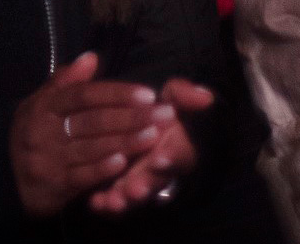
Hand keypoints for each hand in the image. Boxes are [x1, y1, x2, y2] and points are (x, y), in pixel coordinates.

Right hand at [11, 53, 186, 217]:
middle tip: (163, 114)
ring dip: (126, 141)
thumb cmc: (32, 134)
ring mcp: (48, 159)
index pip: (83, 95)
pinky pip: (83, 176)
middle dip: (131, 117)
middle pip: (92, 121)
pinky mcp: (55, 185)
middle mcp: (43, 131)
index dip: (116, 93)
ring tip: (154, 135)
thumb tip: (92, 57)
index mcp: (43, 107)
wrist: (6, 179)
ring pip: (92, 148)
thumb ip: (65, 82)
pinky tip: (125, 162)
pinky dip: (104, 168)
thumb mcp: (39, 104)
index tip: (147, 93)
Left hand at [82, 79, 213, 214]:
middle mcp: (160, 168)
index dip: (172, 157)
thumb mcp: (171, 98)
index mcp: (176, 147)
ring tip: (112, 201)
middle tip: (134, 190)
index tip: (160, 159)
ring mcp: (141, 180)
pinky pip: (115, 199)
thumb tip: (205, 96)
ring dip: (124, 199)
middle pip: (156, 181)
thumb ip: (183, 96)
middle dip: (145, 185)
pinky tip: (95, 203)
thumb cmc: (157, 110)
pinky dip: (105, 204)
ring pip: (135, 193)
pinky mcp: (121, 188)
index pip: (179, 155)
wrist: (141, 126)